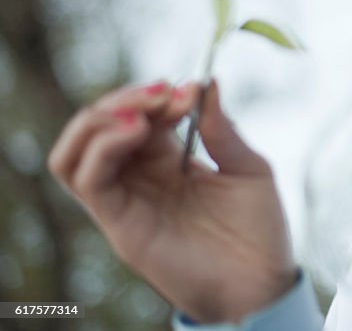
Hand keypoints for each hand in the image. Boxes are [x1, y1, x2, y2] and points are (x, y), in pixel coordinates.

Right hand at [48, 80, 296, 322]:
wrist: (261, 283)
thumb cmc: (258, 230)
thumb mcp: (248, 169)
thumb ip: (222, 129)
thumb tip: (207, 81)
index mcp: (168, 160)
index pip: (140, 114)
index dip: (158, 95)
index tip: (189, 90)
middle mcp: (139, 178)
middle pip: (100, 126)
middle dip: (127, 98)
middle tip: (165, 92)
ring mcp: (126, 200)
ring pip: (76, 151)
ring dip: (102, 117)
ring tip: (143, 111)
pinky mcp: (119, 224)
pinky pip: (87, 180)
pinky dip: (103, 146)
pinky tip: (138, 131)